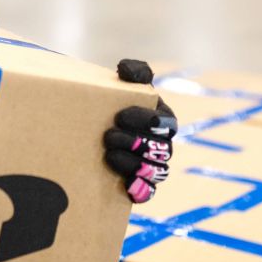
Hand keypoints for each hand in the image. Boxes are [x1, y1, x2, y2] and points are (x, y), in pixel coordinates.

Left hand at [103, 58, 177, 203]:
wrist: (96, 122)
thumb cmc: (116, 101)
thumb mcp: (124, 83)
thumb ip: (133, 71)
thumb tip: (126, 69)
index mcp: (164, 120)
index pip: (166, 124)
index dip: (146, 121)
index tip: (120, 116)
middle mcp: (164, 145)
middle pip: (161, 150)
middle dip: (136, 143)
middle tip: (108, 136)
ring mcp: (154, 166)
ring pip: (156, 172)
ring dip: (134, 165)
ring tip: (109, 155)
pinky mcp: (142, 184)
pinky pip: (148, 192)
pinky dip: (140, 190)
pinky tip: (126, 185)